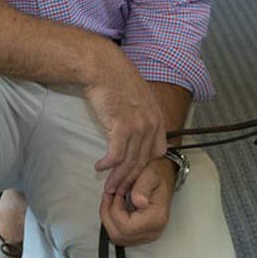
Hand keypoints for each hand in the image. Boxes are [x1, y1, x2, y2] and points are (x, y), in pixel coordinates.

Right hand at [81, 51, 168, 197]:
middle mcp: (151, 124)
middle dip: (130, 179)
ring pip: (129, 162)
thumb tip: (134, 129)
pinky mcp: (121, 127)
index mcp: (157, 117)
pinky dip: (108, 165)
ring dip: (117, 178)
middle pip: (142, 162)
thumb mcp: (137, 96)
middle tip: (119, 190)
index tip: (132, 175)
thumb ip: (141, 114)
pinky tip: (99, 167)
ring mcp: (138, 126)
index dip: (145, 166)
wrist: (102, 66)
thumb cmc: (115, 79)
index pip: (157, 152)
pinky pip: (116, 155)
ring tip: (108, 187)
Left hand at [99, 158, 174, 246]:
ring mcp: (148, 236)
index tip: (116, 193)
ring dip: (109, 218)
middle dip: (108, 214)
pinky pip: (121, 235)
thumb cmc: (158, 174)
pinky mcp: (142, 235)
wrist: (165, 177)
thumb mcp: (150, 174)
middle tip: (109, 195)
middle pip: (119, 235)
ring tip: (111, 200)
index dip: (114, 210)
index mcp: (156, 218)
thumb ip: (142, 187)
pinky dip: (113, 222)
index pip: (125, 227)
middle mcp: (153, 231)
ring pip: (117, 237)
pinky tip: (116, 207)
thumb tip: (139, 202)